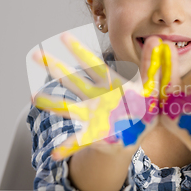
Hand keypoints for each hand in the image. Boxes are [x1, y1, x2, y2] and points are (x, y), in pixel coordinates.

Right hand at [32, 32, 166, 160]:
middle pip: (73, 80)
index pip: (93, 63)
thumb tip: (156, 40)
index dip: (79, 50)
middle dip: (56, 68)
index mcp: (110, 83)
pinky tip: (55, 154)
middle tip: (37, 54)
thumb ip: (152, 65)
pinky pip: (79, 141)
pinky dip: (67, 148)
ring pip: (69, 107)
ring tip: (35, 98)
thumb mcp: (152, 86)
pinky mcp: (95, 134)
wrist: (139, 134)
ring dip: (52, 103)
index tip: (64, 36)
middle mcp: (96, 97)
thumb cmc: (144, 107)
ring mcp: (92, 115)